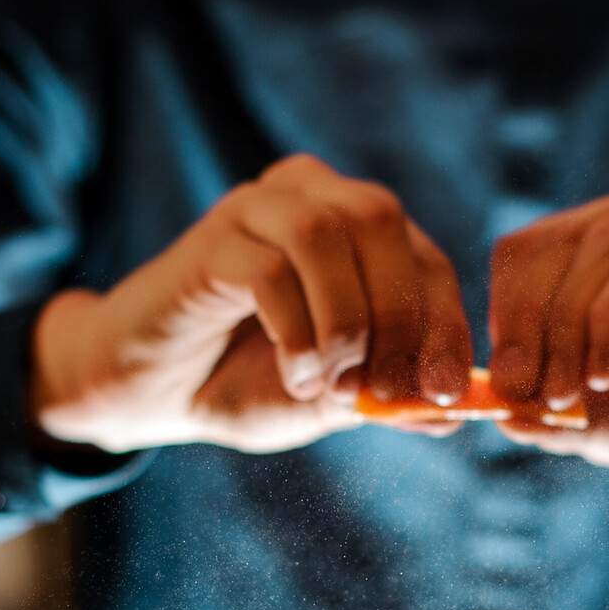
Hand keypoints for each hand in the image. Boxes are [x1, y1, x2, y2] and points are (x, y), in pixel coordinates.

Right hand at [31, 154, 471, 453]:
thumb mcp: (335, 400)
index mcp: (355, 228)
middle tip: (383, 391)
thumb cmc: (248, 384)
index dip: (445, 324)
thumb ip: (390, 398)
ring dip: (343, 321)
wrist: (154, 393)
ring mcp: (256, 209)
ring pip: (326, 233)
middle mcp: (309, 198)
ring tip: (325, 383)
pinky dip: (296, 332)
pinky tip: (294, 374)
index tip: (445, 391)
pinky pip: (270, 268)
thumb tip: (455, 411)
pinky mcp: (210, 238)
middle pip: (382, 221)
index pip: (427, 257)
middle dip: (399, 316)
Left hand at [487, 167, 608, 518]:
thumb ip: (553, 412)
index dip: (504, 319)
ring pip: (593, 248)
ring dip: (567, 330)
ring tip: (574, 395)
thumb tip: (490, 409)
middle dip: (527, 330)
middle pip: (547, 245)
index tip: (508, 391)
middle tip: (534, 398)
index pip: (526, 252)